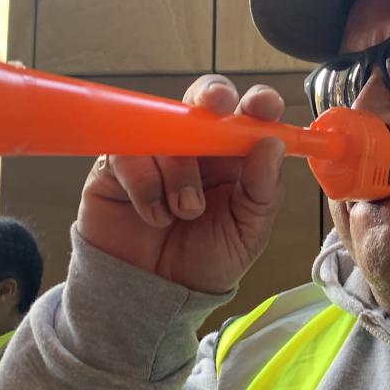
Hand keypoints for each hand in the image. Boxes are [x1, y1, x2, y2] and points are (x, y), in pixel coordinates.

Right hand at [76, 75, 287, 293]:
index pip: (250, 116)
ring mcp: (157, 153)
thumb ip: (262, 190)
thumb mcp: (247, 232)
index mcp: (235, 159)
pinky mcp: (117, 165)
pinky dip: (145, 184)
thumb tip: (272, 143)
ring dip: (181, 171)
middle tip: (216, 107)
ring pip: (168, 129)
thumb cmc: (204, 261)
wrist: (154, 294)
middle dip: (212, 95)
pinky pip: (129, 152)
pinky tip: (153, 215)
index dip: (258, 102)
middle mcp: (198, 148)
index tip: (262, 106)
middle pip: (204, 98)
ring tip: (183, 211)